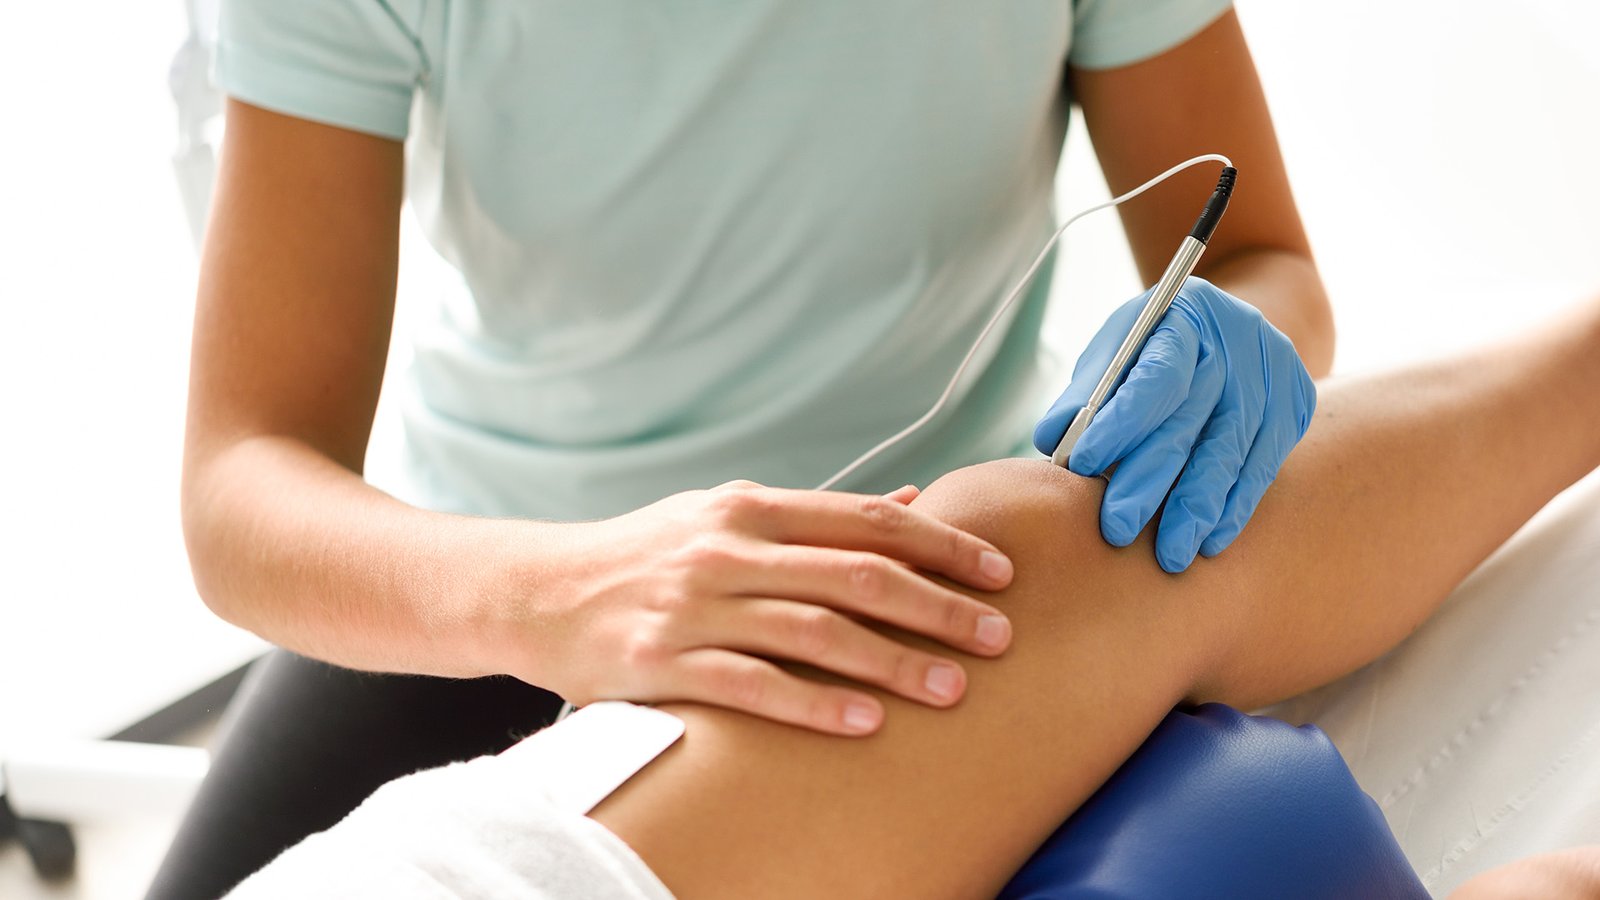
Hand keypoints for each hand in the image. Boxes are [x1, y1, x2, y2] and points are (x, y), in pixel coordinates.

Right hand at [507, 481, 1014, 735]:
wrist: (536, 590)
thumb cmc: (647, 553)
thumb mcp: (726, 513)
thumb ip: (817, 514)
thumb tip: (914, 501)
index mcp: (751, 506)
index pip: (867, 519)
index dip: (942, 545)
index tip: (1001, 571)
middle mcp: (728, 548)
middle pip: (857, 574)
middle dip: (939, 606)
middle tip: (1000, 637)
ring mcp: (694, 605)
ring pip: (815, 631)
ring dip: (893, 662)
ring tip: (952, 690)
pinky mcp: (663, 662)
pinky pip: (752, 685)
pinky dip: (814, 704)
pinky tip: (866, 724)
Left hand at [1034, 277, 1315, 572]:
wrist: (1235, 327)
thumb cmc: (1157, 347)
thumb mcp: (1119, 350)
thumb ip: (1087, 394)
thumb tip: (1052, 440)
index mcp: (1185, 318)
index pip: (1154, 376)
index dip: (1120, 422)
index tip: (1085, 465)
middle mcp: (1236, 341)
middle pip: (1189, 422)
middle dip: (1149, 482)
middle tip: (1117, 530)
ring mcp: (1272, 375)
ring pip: (1229, 453)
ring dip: (1196, 510)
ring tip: (1170, 556)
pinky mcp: (1295, 406)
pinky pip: (1262, 468)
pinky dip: (1233, 509)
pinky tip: (1210, 542)